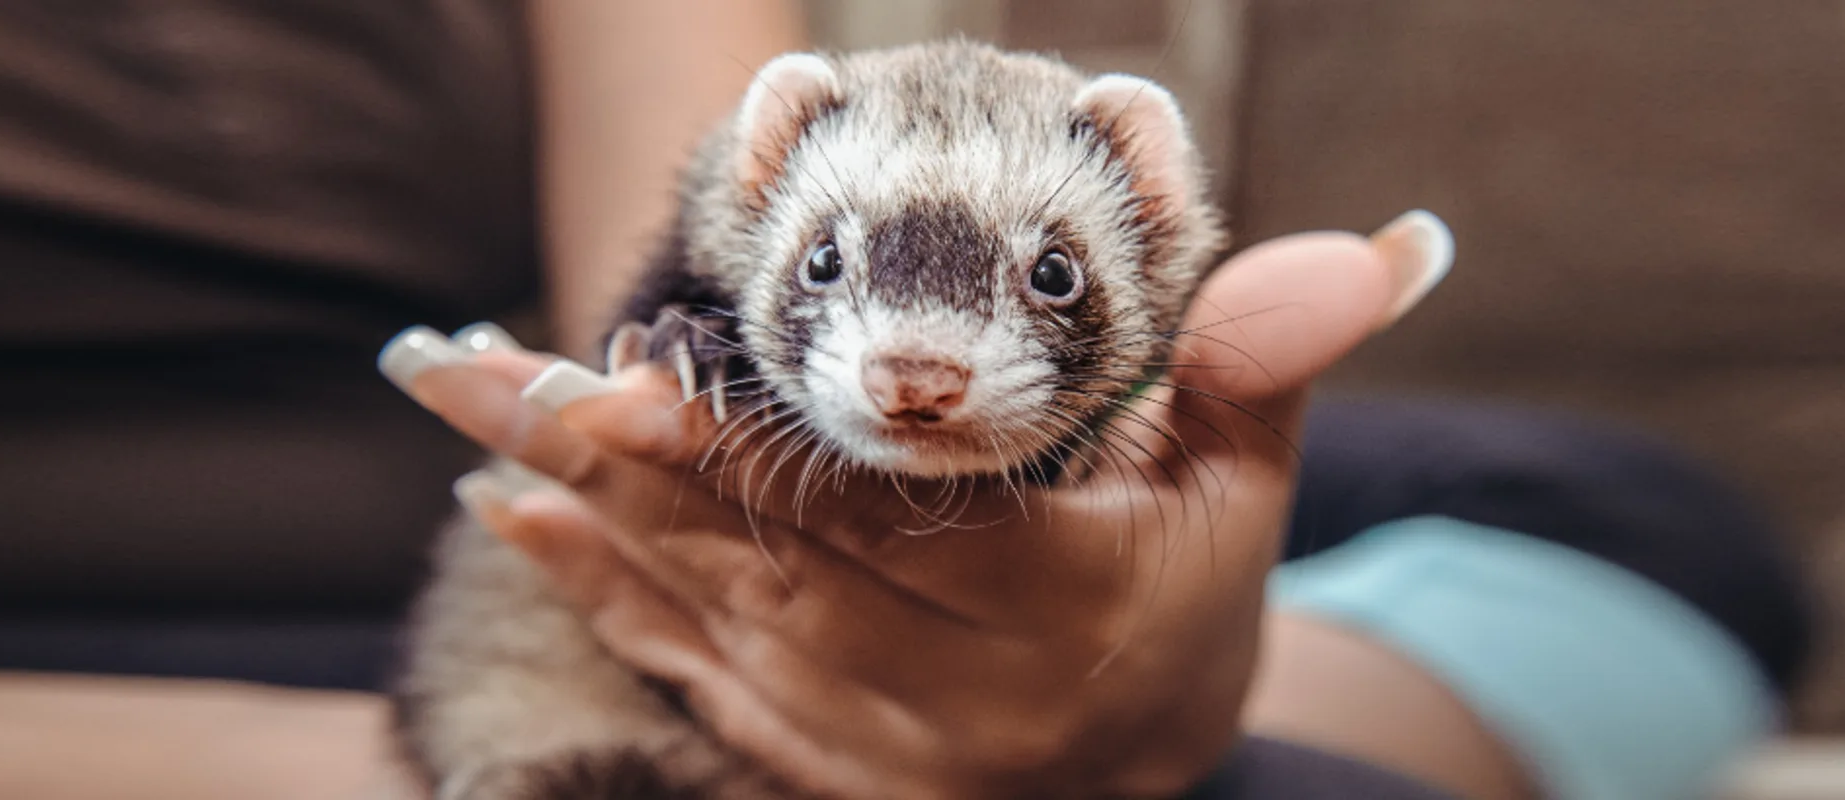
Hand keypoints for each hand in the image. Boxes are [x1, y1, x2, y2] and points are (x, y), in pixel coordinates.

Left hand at [388, 212, 1450, 799]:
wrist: (1154, 766)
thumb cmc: (1192, 588)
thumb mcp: (1246, 482)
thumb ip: (1268, 363)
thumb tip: (1382, 248)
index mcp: (1062, 615)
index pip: (879, 518)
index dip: (740, 449)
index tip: (618, 371)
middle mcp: (956, 701)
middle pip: (756, 562)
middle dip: (601, 458)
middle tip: (461, 365)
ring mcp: (877, 752)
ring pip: (703, 617)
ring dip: (574, 512)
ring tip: (463, 409)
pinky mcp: (822, 772)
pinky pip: (693, 678)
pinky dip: (601, 594)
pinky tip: (513, 516)